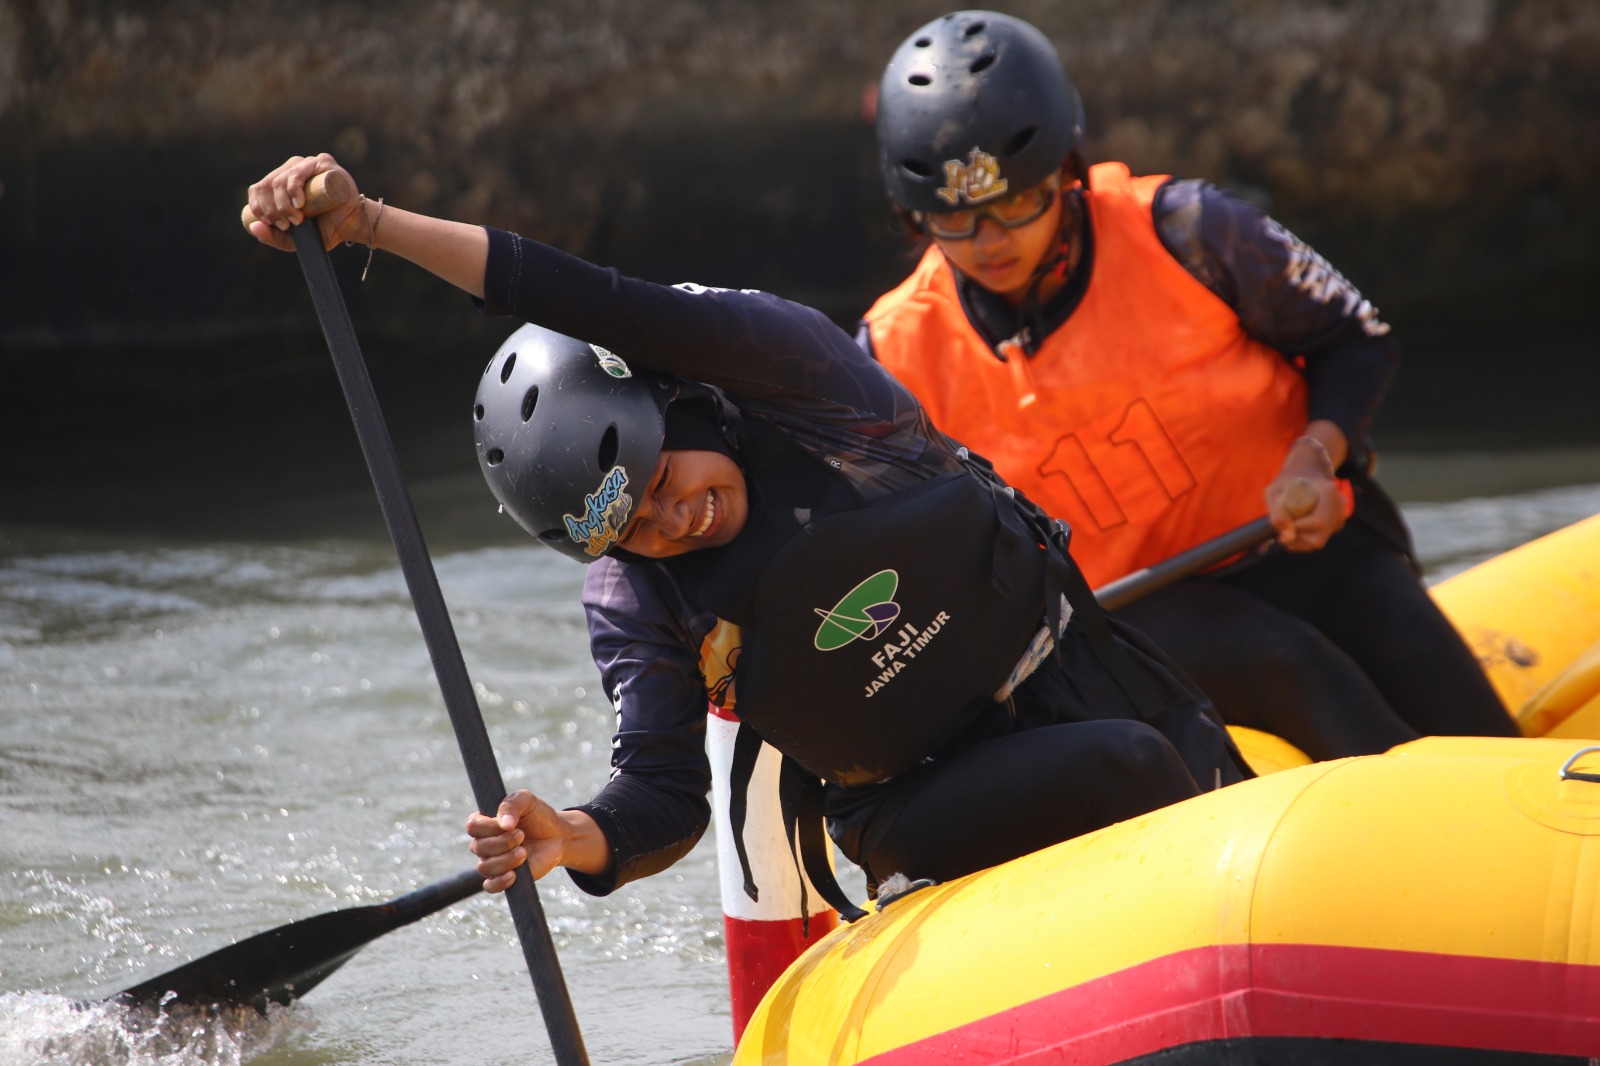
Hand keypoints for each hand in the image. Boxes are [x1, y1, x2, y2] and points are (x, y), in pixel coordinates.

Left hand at [245, 152, 367, 252]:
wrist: (352, 226)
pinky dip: (293, 189)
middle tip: (286, 225)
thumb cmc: (324, 230)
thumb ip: (272, 237)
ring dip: (283, 203)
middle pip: (266, 185)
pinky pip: (297, 172)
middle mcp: (290, 170)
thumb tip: (253, 226)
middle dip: (272, 209)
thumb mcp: (294, 239)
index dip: (258, 207)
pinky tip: (299, 203)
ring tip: (297, 219)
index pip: (258, 189)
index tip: (274, 225)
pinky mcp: (321, 162)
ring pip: (279, 180)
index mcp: (280, 183)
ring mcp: (305, 164)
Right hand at [465, 789, 571, 891]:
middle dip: (502, 842)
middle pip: (478, 847)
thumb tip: (505, 823)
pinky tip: (514, 875)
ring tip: (524, 853)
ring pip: (485, 866)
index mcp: (485, 822)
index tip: (510, 824)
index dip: (489, 827)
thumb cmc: (538, 816)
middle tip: (522, 835)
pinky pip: (490, 886)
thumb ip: (512, 804)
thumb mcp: (527, 801)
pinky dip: (499, 882)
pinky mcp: (503, 877)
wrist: (556, 836)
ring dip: (506, 860)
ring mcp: (493, 861)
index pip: (473, 826)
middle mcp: (484, 843)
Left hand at [1266, 428, 1346, 552]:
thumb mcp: (1274, 491)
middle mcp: (1339, 505)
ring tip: (1287, 530)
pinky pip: (1321, 539)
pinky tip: (1295, 530)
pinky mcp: (1336, 523)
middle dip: (1297, 539)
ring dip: (1299, 542)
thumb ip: (1276, 512)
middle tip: (1282, 532)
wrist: (1303, 472)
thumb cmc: (1286, 481)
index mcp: (1328, 492)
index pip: (1318, 522)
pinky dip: (1305, 540)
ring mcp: (1339, 515)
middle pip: (1319, 537)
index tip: (1284, 523)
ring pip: (1320, 541)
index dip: (1298, 528)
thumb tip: (1286, 535)